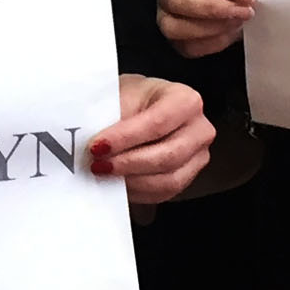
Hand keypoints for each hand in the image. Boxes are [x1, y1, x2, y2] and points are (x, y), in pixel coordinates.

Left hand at [86, 73, 214, 208]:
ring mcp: (197, 156)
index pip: (158, 122)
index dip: (126, 138)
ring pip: (167, 180)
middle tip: (97, 164)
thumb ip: (109, 118)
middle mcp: (199, 128)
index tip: (97, 146)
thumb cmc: (129, 99)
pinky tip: (116, 182)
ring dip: (130, 181)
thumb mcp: (118, 96)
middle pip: (168, 156)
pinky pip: (163, 193)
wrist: (136, 108)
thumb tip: (90, 142)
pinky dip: (137, 192)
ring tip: (103, 174)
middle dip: (127, 163)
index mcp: (185, 100)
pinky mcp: (186, 177)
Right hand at [158, 0, 253, 57]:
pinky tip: (231, 34)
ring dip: (212, 28)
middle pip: (178, 1)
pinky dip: (213, 43)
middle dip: (216, 9)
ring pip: (175, 28)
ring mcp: (165, 16)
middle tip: (246, 12)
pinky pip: (188, 47)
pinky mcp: (175, 39)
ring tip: (239, 23)